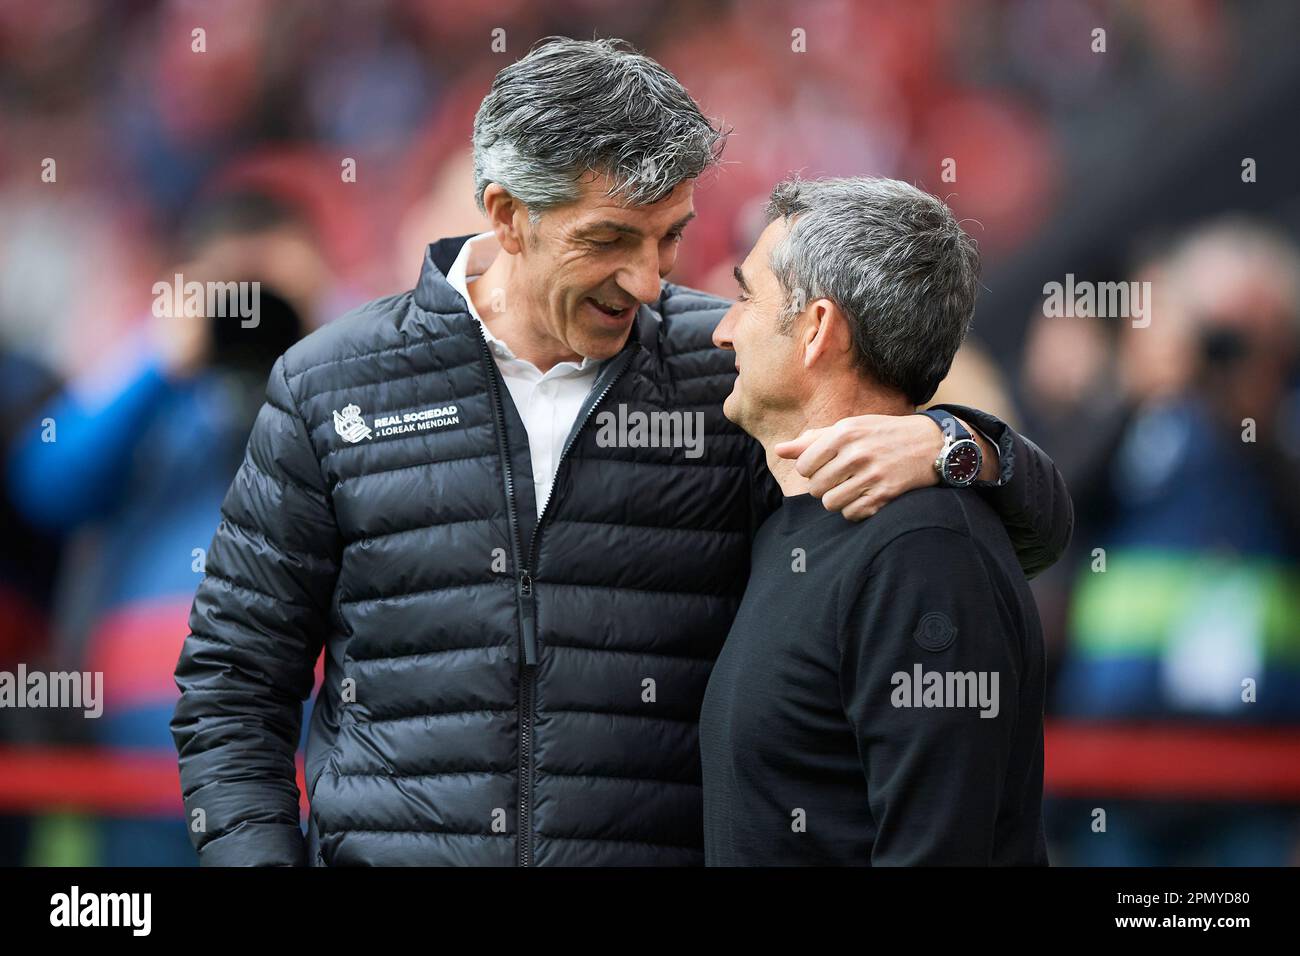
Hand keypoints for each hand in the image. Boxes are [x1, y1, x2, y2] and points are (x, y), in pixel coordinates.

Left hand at [773, 414, 943, 521]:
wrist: (929, 444)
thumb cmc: (882, 434)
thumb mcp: (849, 428)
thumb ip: (812, 440)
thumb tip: (779, 450)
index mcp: (844, 433)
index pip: (804, 466)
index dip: (810, 470)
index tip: (824, 466)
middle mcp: (856, 454)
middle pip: (815, 488)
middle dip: (823, 486)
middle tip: (840, 477)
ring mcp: (871, 476)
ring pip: (831, 503)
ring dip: (837, 499)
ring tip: (850, 487)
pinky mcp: (884, 495)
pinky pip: (851, 514)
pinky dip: (853, 509)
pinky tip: (864, 495)